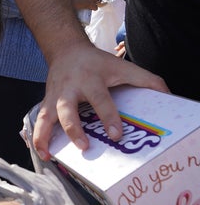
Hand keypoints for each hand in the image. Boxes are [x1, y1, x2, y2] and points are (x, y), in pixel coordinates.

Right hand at [32, 43, 167, 160]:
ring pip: (46, 117)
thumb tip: (167, 95)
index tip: (116, 134)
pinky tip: (43, 153)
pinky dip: (37, 137)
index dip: (108, 117)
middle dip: (74, 129)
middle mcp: (69, 89)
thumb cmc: (96, 62)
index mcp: (90, 80)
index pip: (100, 100)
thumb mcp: (120, 65)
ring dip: (44, 136)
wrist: (65, 49)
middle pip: (66, 109)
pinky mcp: (46, 102)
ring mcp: (54, 96)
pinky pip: (39, 121)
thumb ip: (144, 79)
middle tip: (84, 147)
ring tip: (48, 155)